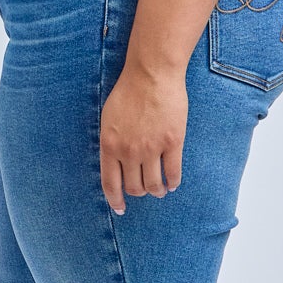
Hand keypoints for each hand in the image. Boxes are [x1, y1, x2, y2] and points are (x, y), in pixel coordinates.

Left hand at [99, 61, 187, 214]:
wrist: (152, 74)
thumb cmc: (129, 91)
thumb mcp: (108, 118)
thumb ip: (111, 142)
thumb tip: (114, 163)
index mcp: (110, 145)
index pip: (110, 183)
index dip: (115, 199)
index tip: (120, 208)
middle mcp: (129, 151)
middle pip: (134, 187)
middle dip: (138, 193)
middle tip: (144, 191)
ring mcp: (152, 148)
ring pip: (154, 184)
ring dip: (157, 191)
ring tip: (160, 190)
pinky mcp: (172, 142)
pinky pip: (173, 173)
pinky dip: (173, 182)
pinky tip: (173, 183)